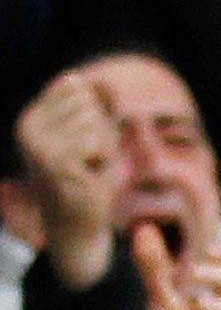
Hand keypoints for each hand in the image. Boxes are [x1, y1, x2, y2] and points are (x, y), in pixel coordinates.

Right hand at [14, 71, 119, 289]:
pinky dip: (104, 161)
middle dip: (101, 131)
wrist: (76, 227)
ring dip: (104, 148)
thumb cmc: (87, 179)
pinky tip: (89, 177)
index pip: (75, 84)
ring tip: (88, 169)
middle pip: (87, 101)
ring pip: (95, 122)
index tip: (85, 142)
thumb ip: (94, 105)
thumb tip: (99, 82)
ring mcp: (38, 144)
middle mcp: (28, 126)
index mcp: (32, 116)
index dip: (95, 111)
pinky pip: (98, 143)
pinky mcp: (56, 162)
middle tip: (89, 160)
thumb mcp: (91, 135)